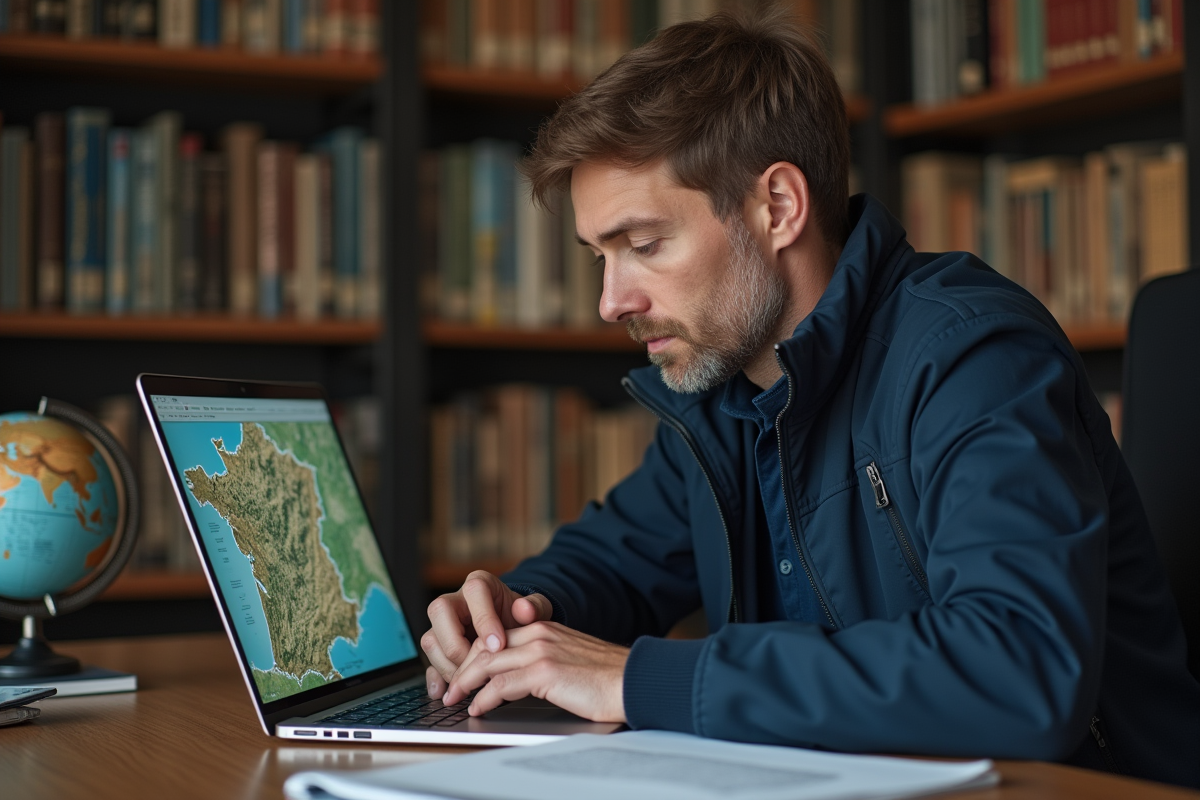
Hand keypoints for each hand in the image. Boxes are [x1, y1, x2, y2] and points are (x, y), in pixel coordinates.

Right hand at [421, 570, 552, 698]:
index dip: (484, 619)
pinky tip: (445, 691)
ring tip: (471, 682)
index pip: (474, 591)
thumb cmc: (522, 618)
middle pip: (440, 611)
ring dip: (448, 664)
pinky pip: (429, 661)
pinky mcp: (438, 646)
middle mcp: (455, 600)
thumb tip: (525, 609)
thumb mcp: (535, 610)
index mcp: (479, 584)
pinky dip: (436, 677)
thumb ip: (535, 607)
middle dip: (458, 643)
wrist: (513, 629)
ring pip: (430, 639)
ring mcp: (442, 624)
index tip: (498, 646)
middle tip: (479, 665)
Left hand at [443, 621, 627, 722]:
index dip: (474, 656)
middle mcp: (539, 633)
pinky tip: (478, 708)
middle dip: (462, 669)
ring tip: (455, 699)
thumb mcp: (570, 659)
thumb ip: (544, 660)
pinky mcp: (545, 672)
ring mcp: (541, 650)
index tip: (463, 673)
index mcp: (545, 627)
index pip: (496, 637)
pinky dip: (484, 698)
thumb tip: (520, 681)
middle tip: (449, 688)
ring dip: (465, 684)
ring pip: (487, 664)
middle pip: (485, 647)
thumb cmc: (607, 678)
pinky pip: (501, 685)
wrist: (634, 680)